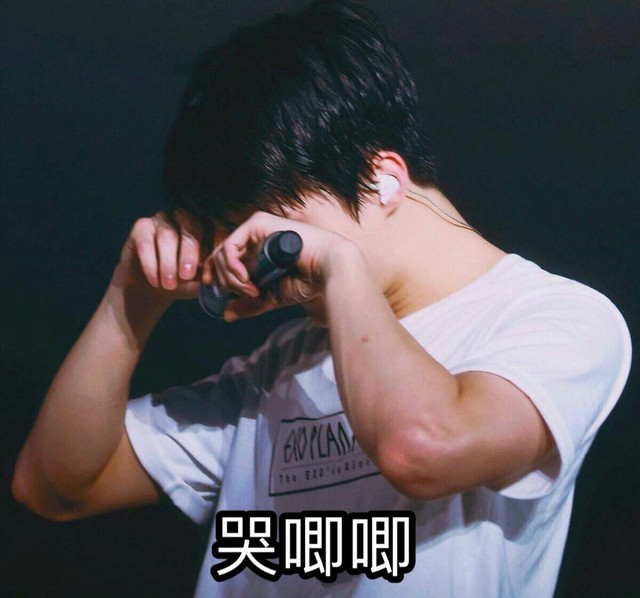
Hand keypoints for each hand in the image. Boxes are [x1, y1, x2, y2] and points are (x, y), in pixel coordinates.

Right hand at [111, 209, 209, 304]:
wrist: (152, 288)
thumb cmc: (182, 281)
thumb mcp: (199, 280)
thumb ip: (208, 274)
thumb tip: (217, 276)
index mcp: (206, 227)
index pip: (214, 229)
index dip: (214, 245)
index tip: (212, 267)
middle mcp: (185, 218)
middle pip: (191, 228)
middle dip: (189, 254)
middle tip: (186, 275)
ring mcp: (163, 219)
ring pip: (168, 236)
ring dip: (168, 263)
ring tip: (169, 284)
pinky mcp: (142, 227)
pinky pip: (146, 243)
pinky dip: (150, 264)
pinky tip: (154, 280)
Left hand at [206, 211, 355, 320]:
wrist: (329, 269)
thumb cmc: (308, 280)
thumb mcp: (272, 295)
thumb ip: (250, 304)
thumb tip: (226, 315)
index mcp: (258, 246)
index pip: (224, 256)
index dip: (214, 272)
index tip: (213, 289)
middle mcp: (255, 234)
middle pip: (220, 255)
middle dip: (225, 280)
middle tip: (246, 295)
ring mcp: (256, 226)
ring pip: (223, 252)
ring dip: (233, 278)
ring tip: (252, 291)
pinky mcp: (258, 224)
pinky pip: (231, 246)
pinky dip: (234, 267)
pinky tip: (247, 280)